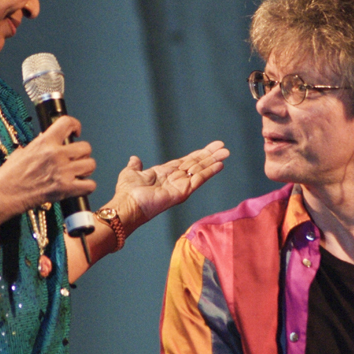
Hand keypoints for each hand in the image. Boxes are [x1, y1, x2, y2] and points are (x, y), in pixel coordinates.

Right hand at [0, 115, 95, 223]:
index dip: (75, 125)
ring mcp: (63, 172)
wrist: (3, 196)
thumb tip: (47, 143)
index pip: (67, 122)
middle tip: (76, 159)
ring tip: (78, 173)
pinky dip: (87, 186)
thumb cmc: (8, 176)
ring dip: (86, 169)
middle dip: (82, 153)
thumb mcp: (22, 151)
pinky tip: (79, 186)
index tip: (75, 132)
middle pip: (86, 147)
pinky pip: (90, 185)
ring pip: (91, 164)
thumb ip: (39, 145)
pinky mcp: (65, 189)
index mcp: (44, 142)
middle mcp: (56, 154)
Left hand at [113, 141, 227, 231]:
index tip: (211, 148)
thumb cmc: (127, 192)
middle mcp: (175, 179)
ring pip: (200, 170)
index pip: (186, 161)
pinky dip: (210, 171)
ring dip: (213, 161)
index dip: (198, 154)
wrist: (127, 205)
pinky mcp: (183, 191)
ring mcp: (181, 185)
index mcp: (165, 173)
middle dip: (210, 155)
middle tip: (223, 148)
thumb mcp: (131, 173)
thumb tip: (135, 158)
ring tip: (226, 152)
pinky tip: (219, 164)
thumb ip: (136, 166)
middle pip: (196, 164)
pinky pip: (199, 179)